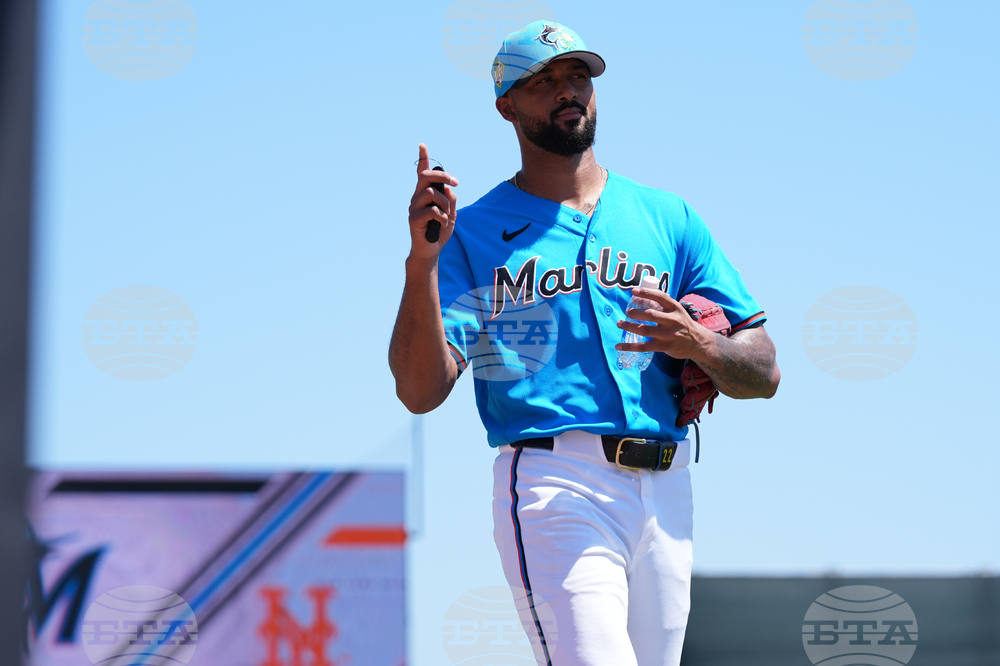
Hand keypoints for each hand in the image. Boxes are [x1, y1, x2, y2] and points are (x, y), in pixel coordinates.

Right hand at [408, 143, 458, 260]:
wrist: (431, 250)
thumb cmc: (439, 230)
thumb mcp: (451, 213)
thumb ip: (450, 199)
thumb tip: (448, 188)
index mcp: (425, 194)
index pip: (422, 173)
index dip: (423, 158)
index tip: (423, 145)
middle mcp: (417, 198)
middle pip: (425, 176)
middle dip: (443, 176)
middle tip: (455, 183)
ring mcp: (414, 208)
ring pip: (430, 193)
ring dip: (444, 203)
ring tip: (446, 215)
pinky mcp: (414, 219)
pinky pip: (431, 210)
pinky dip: (441, 216)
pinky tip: (442, 223)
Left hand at [614, 288, 715, 361]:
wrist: (697, 342)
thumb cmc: (683, 324)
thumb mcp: (677, 311)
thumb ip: (663, 306)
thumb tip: (642, 298)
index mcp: (675, 308)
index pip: (660, 297)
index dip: (646, 293)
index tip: (634, 291)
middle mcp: (672, 320)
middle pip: (650, 314)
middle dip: (635, 312)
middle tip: (627, 311)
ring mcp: (668, 334)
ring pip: (644, 329)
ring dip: (629, 326)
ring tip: (620, 323)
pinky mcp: (664, 346)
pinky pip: (643, 346)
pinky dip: (629, 346)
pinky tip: (618, 346)